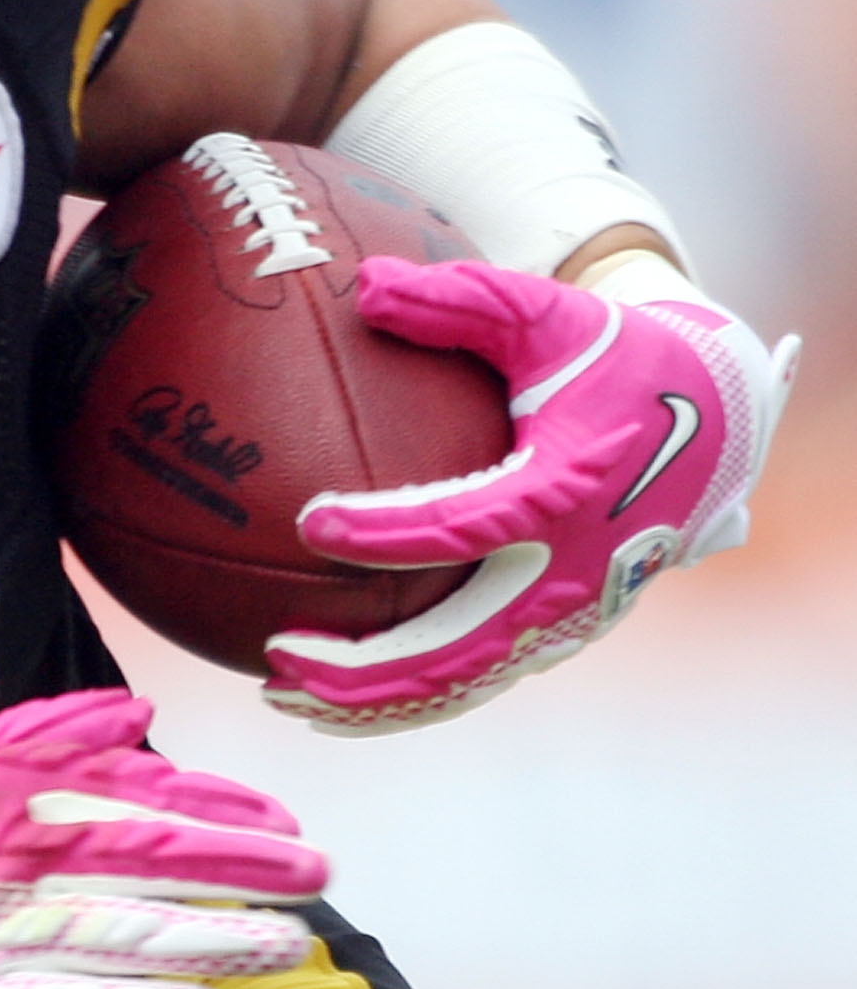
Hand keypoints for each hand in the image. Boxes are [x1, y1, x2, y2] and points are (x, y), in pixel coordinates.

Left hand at [264, 255, 798, 734]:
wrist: (715, 423)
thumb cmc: (613, 358)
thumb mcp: (547, 313)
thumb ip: (461, 300)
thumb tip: (367, 287)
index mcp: (566, 492)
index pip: (464, 526)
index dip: (383, 530)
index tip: (309, 521)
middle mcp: (572, 573)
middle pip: (455, 647)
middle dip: (359, 666)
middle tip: (273, 653)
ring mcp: (569, 617)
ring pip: (460, 683)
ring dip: (370, 701)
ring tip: (280, 693)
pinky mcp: (560, 635)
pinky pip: (475, 680)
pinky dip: (404, 699)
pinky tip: (331, 697)